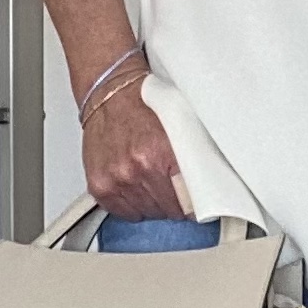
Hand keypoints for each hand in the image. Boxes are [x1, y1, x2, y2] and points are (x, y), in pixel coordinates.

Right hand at [83, 79, 189, 218]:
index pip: (189, 200)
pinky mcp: (99, 186)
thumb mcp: (178, 125)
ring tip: (150, 179)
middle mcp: (139, 168)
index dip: (195, 203)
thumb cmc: (144, 107)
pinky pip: (125, 213)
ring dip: (153, 203)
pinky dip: (131, 205)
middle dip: (174, 200)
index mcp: (163, 153)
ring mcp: (117, 179)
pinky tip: (133, 185)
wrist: (110, 94)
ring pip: (149, 213)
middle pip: (170, 210)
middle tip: (170, 182)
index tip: (197, 202)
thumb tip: (208, 187)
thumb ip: (192, 157)